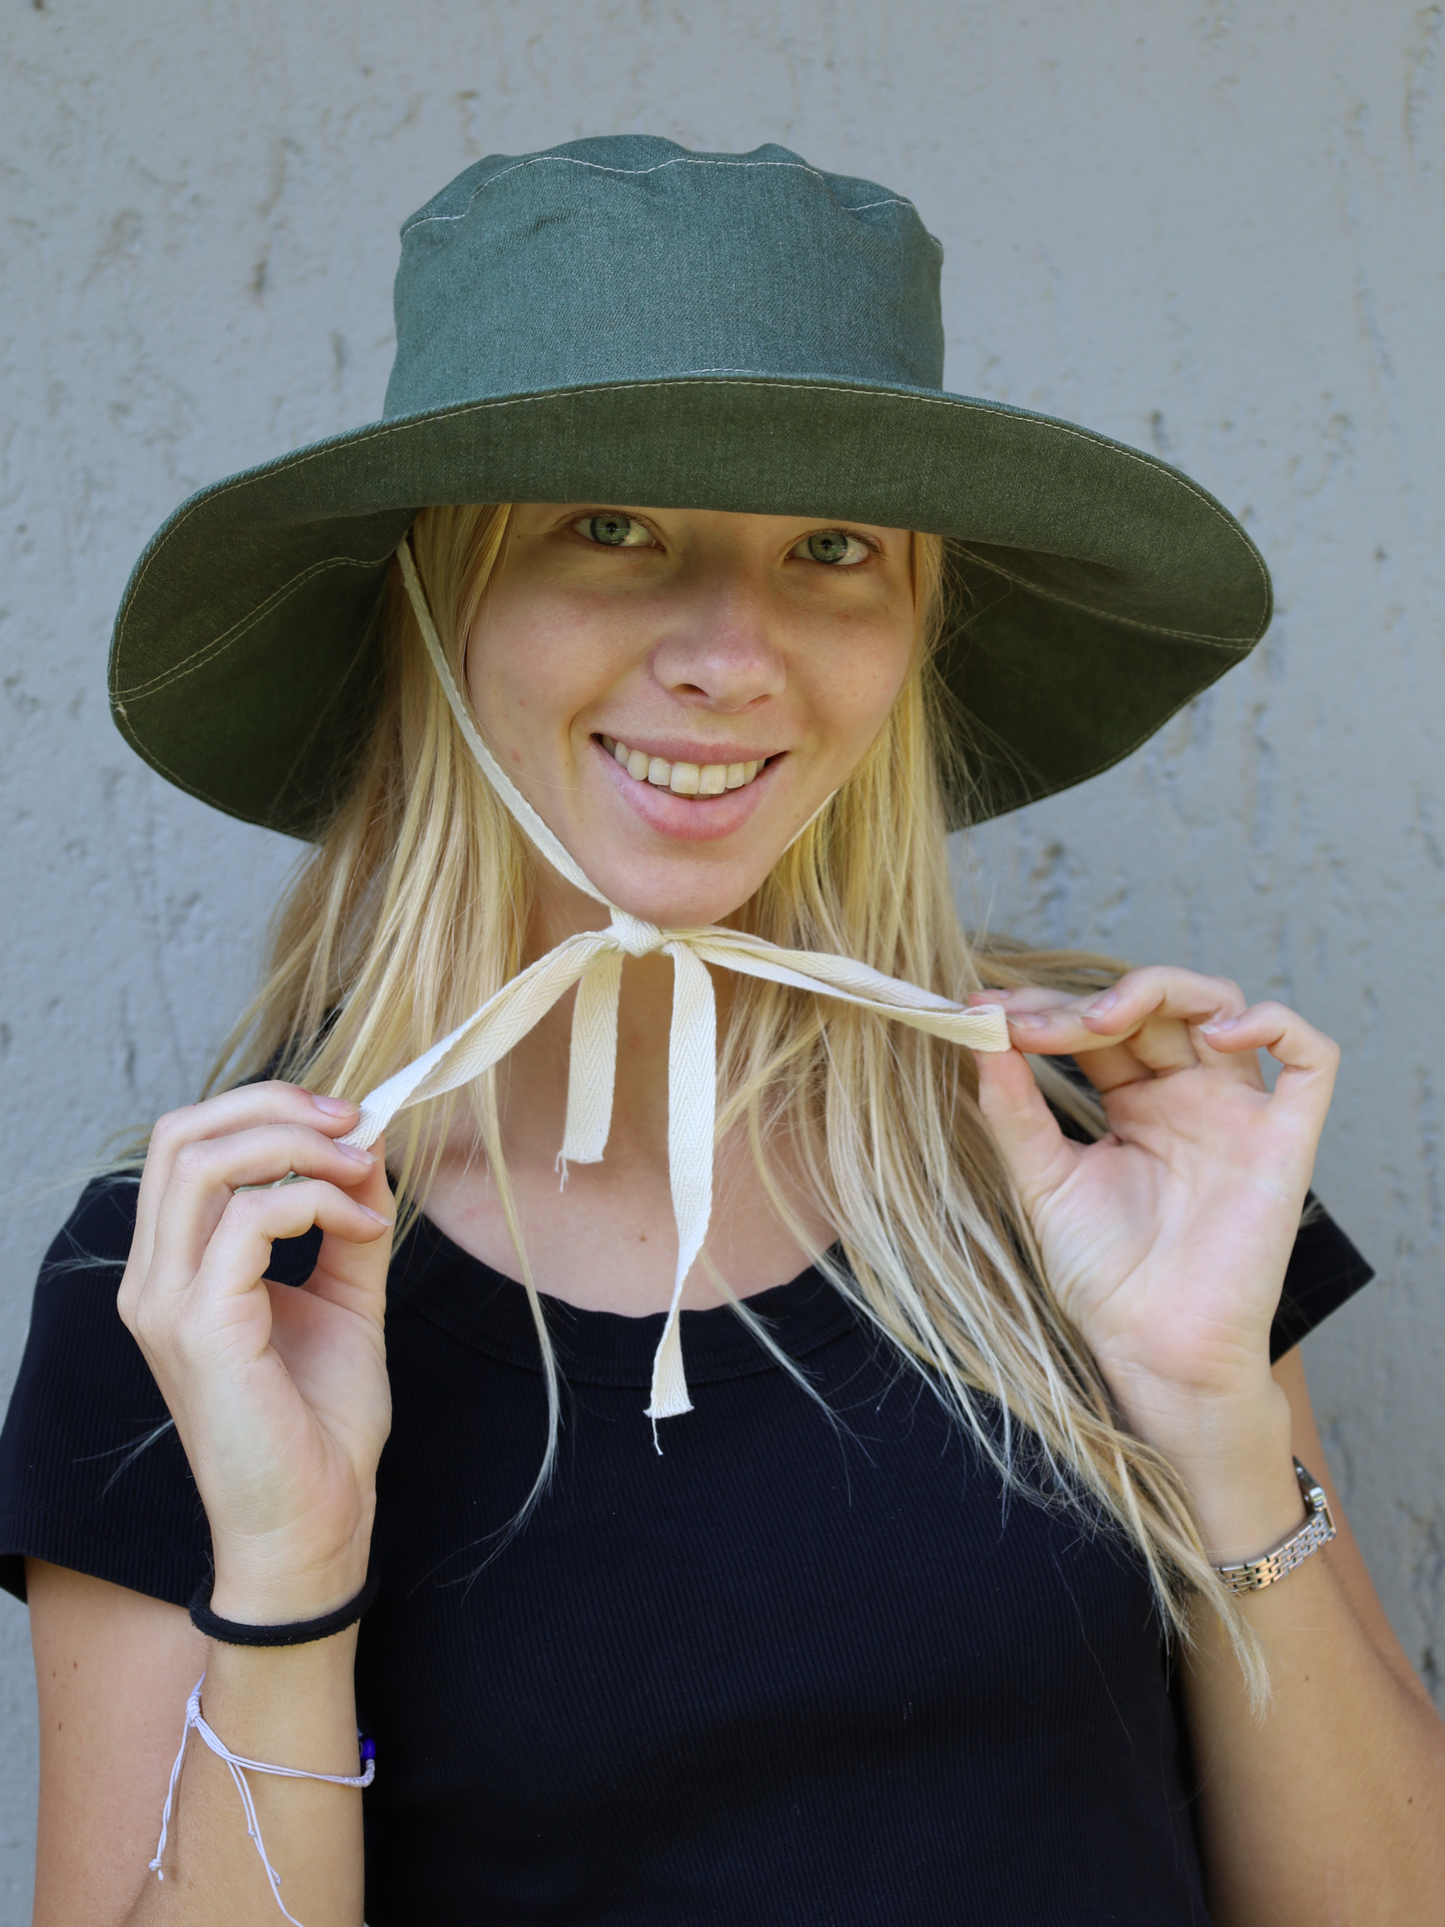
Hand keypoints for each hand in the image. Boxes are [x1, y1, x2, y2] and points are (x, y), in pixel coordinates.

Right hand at [117, 1083, 393, 1622]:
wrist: (316, 1522)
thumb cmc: (321, 1424)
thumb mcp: (344, 1298)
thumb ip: (347, 1220)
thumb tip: (367, 1144)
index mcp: (174, 1268)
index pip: (187, 1143)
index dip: (267, 1109)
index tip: (349, 1119)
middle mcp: (153, 1279)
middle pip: (182, 1134)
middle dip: (276, 1106)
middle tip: (354, 1122)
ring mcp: (166, 1303)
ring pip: (205, 1160)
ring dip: (298, 1145)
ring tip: (363, 1170)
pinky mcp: (201, 1328)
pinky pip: (248, 1219)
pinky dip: (317, 1200)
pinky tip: (364, 1225)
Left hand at [969, 968, 1338, 1536]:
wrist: (1152, 1351)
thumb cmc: (1104, 1278)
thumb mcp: (1042, 1180)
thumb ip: (1014, 1109)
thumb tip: (980, 1034)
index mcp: (1134, 1102)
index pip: (1097, 1024)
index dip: (1046, 1006)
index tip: (985, 1008)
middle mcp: (1189, 1096)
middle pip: (1152, 1005)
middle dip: (1085, 1001)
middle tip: (1028, 1021)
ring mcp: (1238, 1113)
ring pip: (1223, 1006)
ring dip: (1160, 991)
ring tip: (1099, 1020)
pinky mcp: (1284, 1141)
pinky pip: (1310, 1059)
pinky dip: (1273, 1023)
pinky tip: (1214, 1035)